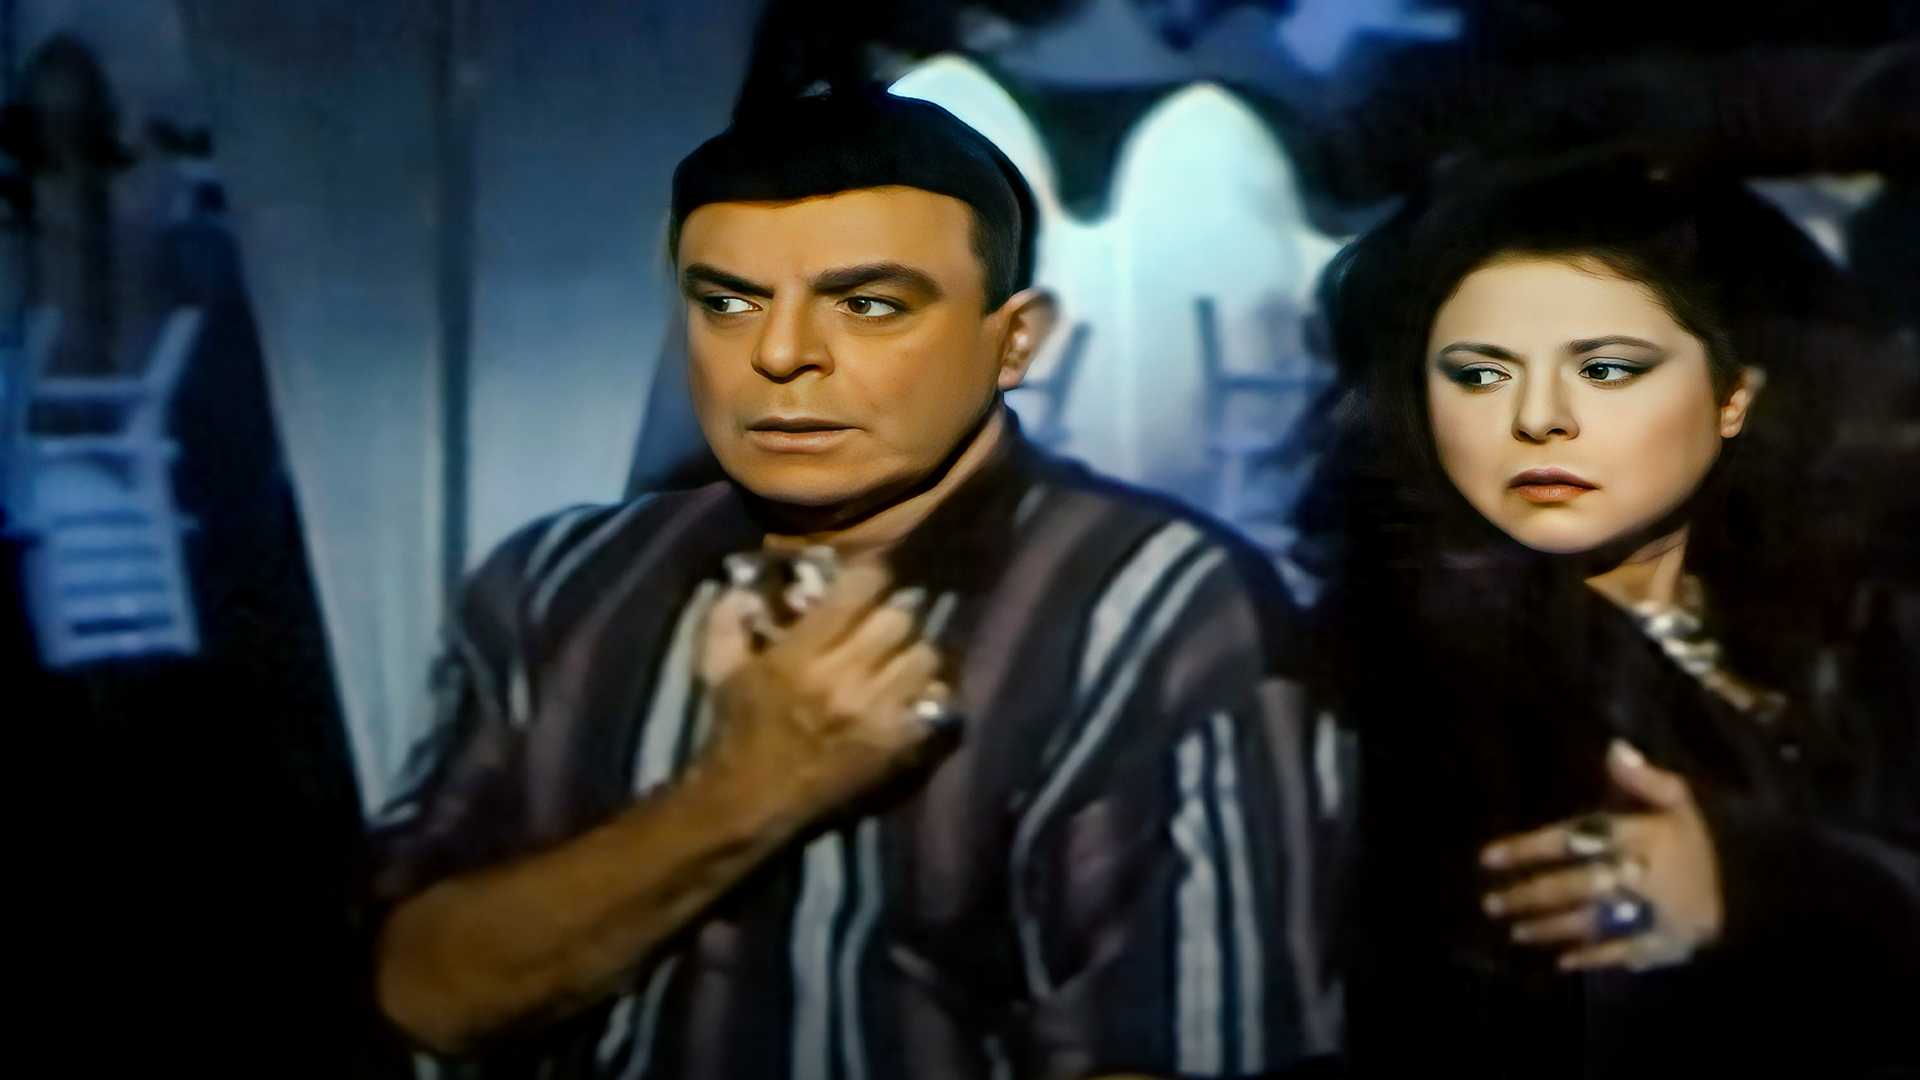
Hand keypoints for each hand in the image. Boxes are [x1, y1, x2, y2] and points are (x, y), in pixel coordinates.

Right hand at [699, 561, 950, 824]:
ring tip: (897, 658)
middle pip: (900, 618)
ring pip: (925, 656)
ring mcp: (875, 713)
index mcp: (800, 655)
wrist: (752, 801)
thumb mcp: (719, 668)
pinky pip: (934, 701)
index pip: (860, 589)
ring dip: (912, 652)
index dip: (869, 576)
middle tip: (882, 622)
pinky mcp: (895, 744)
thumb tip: (750, 586)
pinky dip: (926, 693)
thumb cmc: (737, 729)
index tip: (866, 582)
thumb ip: (728, 618)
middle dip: (891, 614)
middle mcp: (843, 678)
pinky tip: (908, 693)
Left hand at [1479, 739, 1724, 972]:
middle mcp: (1641, 873)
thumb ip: (1645, 778)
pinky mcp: (1664, 942)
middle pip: (1575, 885)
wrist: (1752, 888)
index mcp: (1641, 835)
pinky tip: (1561, 962)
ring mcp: (1653, 913)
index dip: (1530, 847)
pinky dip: (1592, 958)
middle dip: (1530, 895)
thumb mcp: (1680, 801)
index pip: (1575, 838)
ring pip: (1592, 920)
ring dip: (1549, 928)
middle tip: (1491, 902)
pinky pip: (1623, 953)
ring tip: (1514, 931)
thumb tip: (1614, 748)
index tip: (1488, 857)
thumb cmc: (1695, 841)